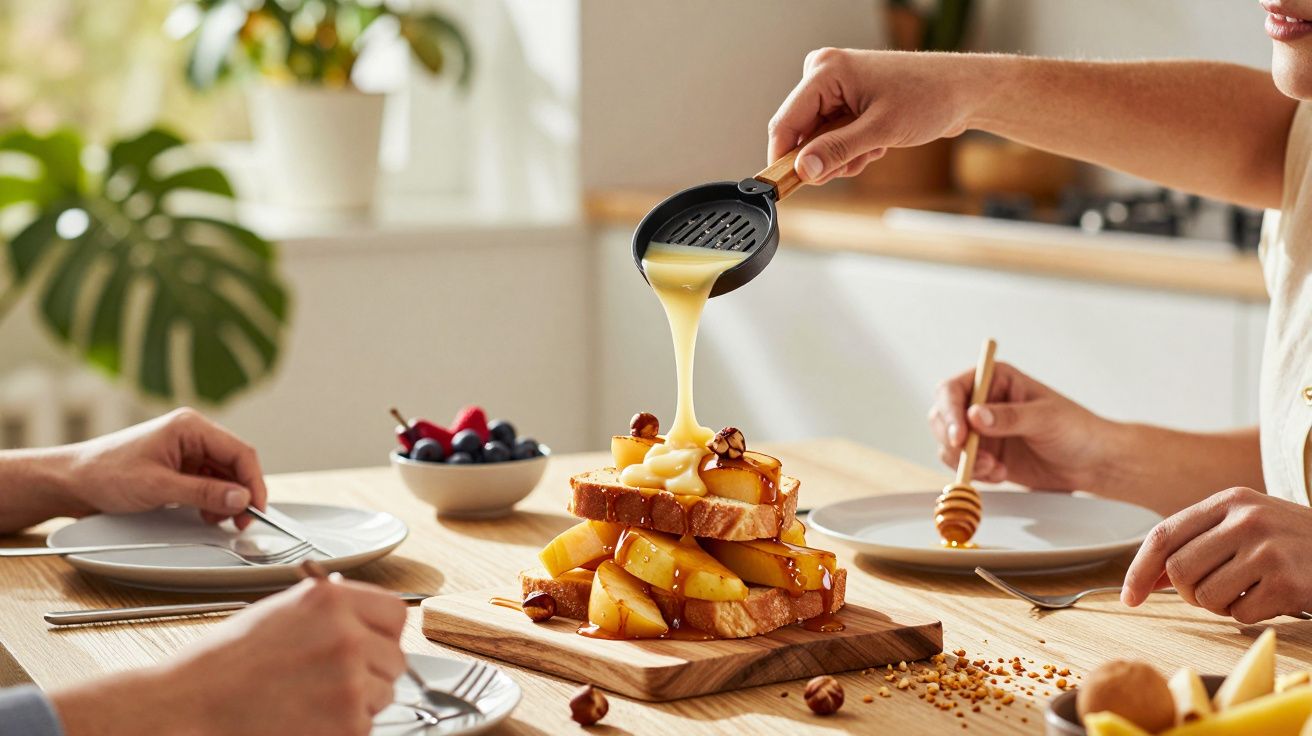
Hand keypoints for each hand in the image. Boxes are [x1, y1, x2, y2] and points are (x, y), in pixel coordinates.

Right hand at [51, 575, 408, 735]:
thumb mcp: (280, 612)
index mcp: (330, 600)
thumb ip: (330, 611)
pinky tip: (306, 719)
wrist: (187, 708)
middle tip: (331, 680)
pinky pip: (365, 725)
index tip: (371, 642)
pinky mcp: (347, 724)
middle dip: (371, 671)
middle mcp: (346, 636)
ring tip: (310, 700)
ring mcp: (350, 682)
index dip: (382, 632)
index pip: (395, 613)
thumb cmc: (223, 664)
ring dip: (358, 701)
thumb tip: (363, 619)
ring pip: (384, 694)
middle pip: (395, 658)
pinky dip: (342, 728)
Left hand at [62, 407, 266, 528]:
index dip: (253, 482)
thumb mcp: (159, 487)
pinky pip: (209, 481)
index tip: (256, 509)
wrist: (72, 482)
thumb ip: (204, 492)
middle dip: (241, 493)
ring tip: (218, 519)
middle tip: (241, 521)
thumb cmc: (105, 474)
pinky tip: (206, 513)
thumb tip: (242, 499)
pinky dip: (213, 499)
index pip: (240, 452)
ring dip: (227, 498)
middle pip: (235, 463)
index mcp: (191, 426)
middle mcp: (192, 434)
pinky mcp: (180, 465)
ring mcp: (186, 449)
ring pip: (224, 474)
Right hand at [768, 49, 982, 183]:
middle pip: (801, 134)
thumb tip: (804, 170)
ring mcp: (836, 88)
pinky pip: (833, 137)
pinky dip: (853, 149)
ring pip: (818, 140)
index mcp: (826, 71)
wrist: (963, 91)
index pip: (785, 122)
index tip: (785, 189)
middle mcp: (825, 75)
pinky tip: (878, 143)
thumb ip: (837, 150)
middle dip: (826, 157)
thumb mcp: (880, 130)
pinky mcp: (847, 101)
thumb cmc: (929, 97)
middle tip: (857, 161)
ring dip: (844, 155)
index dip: (783, 159)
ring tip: (875, 148)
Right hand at [927, 362, 1113, 490]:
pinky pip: (961, 464)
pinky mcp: (984, 455)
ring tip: (994, 468)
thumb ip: (1009, 417)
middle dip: (953, 441)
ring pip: (947, 444)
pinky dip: (974, 473)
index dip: (949, 412)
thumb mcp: (1045, 419)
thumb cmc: (1077, 430)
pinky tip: (1000, 474)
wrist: (1092, 464)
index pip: (953, 389)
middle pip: (942, 416)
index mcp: (995, 380)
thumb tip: (975, 416)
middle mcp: (982, 402)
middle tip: (974, 460)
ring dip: (965, 460)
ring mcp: (981, 430)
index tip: (958, 437)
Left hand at [1122, 487, 1311, 622]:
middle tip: (1212, 590)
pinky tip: (1271, 597)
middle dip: (1187, 591)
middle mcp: (1247, 520)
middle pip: (1178, 571)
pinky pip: (1239, 614)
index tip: (1130, 596)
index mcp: (1229, 501)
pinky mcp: (1287, 582)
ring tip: (1247, 589)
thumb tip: (1144, 579)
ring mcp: (1268, 550)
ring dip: (1220, 604)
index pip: (1163, 535)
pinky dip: (1249, 614)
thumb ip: (1195, 544)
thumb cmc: (1289, 542)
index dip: (1139, 569)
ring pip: (1205, 596)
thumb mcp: (1244, 526)